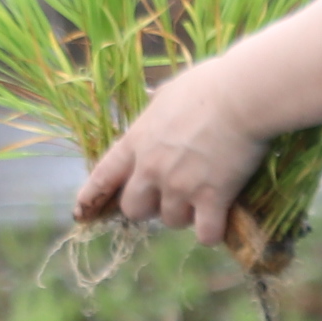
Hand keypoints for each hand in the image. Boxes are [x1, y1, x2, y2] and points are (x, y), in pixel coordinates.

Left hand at [75, 64, 272, 252]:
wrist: (239, 98)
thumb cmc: (207, 87)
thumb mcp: (168, 94)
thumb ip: (156, 108)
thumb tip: (154, 97)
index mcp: (136, 141)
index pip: (104, 174)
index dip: (91, 195)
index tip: (81, 210)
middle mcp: (151, 168)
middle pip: (134, 209)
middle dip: (149, 208)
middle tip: (169, 199)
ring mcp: (180, 186)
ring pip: (172, 221)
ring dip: (185, 216)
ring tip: (202, 204)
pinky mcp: (212, 198)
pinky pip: (206, 234)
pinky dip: (211, 232)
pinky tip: (219, 223)